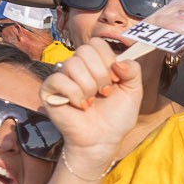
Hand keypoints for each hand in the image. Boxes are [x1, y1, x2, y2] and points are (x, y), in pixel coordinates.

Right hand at [41, 39, 143, 169]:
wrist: (103, 140)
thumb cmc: (116, 117)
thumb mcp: (133, 92)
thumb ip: (133, 71)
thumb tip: (118, 62)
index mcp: (95, 63)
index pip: (96, 43)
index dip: (108, 60)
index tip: (115, 80)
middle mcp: (77, 67)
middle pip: (84, 51)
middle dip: (100, 75)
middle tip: (104, 92)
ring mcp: (62, 77)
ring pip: (73, 65)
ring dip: (88, 87)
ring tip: (92, 101)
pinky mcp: (49, 90)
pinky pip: (59, 79)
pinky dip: (75, 95)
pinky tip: (81, 106)